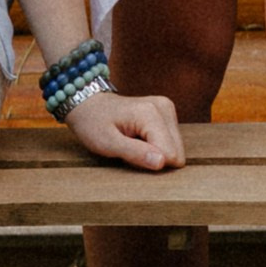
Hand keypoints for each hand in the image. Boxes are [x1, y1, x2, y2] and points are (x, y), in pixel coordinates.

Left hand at [63, 87, 184, 170]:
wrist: (89, 104)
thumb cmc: (93, 124)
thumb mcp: (107, 143)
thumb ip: (135, 153)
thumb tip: (162, 163)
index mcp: (150, 114)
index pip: (170, 155)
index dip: (149, 162)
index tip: (129, 152)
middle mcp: (164, 107)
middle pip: (176, 152)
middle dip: (155, 158)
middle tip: (131, 148)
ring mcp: (167, 108)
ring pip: (176, 149)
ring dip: (155, 152)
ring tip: (133, 142)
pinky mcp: (167, 112)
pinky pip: (172, 142)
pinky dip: (156, 146)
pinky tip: (139, 138)